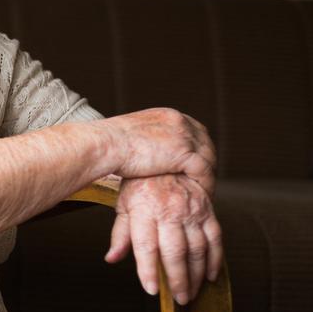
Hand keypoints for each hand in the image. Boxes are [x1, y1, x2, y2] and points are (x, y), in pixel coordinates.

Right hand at [100, 108, 216, 196]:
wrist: (105, 145)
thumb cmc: (108, 143)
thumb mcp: (133, 134)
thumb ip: (147, 140)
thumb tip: (145, 152)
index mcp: (168, 115)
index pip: (193, 131)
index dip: (195, 150)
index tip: (192, 167)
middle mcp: (180, 121)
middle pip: (205, 144)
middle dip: (205, 163)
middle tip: (202, 182)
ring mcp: (185, 136)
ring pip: (208, 159)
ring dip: (206, 176)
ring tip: (204, 193)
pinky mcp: (185, 153)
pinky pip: (204, 172)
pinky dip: (205, 185)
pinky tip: (202, 196)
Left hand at [105, 174, 223, 303]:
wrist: (164, 158)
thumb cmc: (140, 185)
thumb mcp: (124, 206)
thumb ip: (120, 234)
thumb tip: (112, 258)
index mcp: (145, 211)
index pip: (146, 246)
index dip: (148, 270)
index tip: (152, 290)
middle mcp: (169, 211)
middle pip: (175, 252)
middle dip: (178, 280)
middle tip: (180, 299)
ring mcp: (191, 210)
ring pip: (197, 249)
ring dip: (197, 275)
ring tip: (192, 293)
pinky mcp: (207, 210)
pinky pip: (216, 238)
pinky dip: (215, 259)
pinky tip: (211, 275)